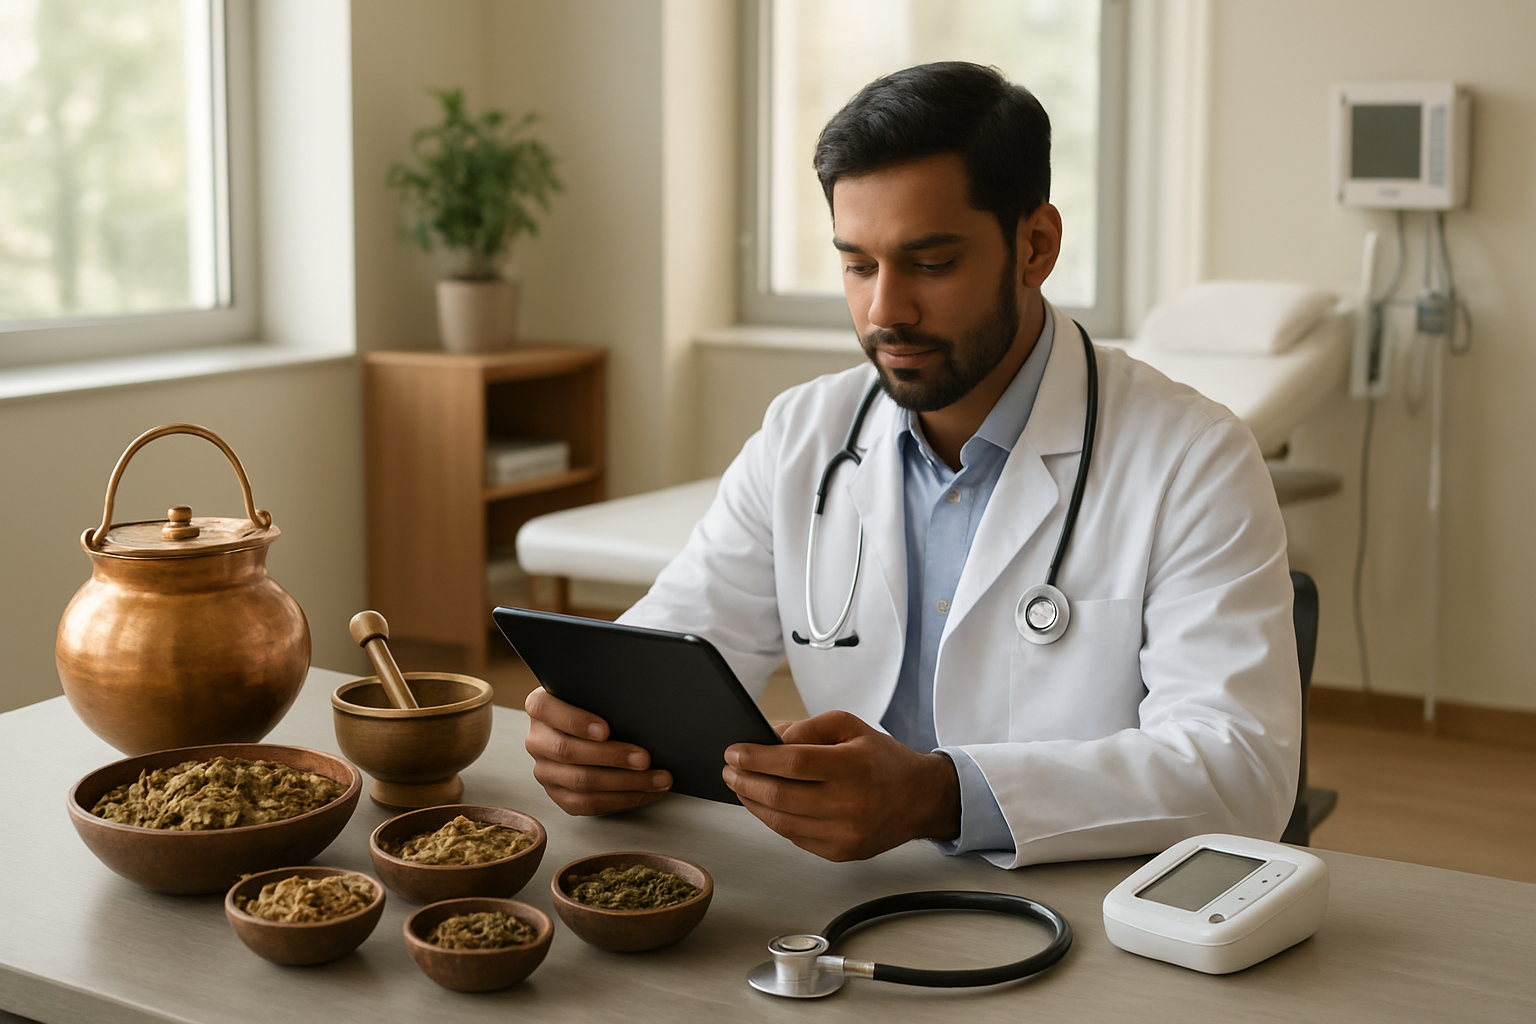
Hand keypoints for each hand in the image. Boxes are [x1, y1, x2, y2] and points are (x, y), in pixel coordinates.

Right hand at [523, 686, 671, 814]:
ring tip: (657, 779)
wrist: (588, 728)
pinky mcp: (558, 794)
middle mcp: (537, 740)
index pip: (546, 710)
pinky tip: (646, 792)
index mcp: (540, 706)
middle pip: (569, 751)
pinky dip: (621, 800)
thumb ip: (605, 697)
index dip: (576, 721)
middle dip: (612, 756)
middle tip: (645, 758)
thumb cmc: (596, 706)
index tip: (605, 730)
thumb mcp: (594, 694)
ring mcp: (545, 770)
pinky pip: (587, 804)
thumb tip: (642, 710)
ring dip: (626, 783)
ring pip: (581, 783)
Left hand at [722, 710, 960, 860]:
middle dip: (745, 781)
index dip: (757, 758)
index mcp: (855, 766)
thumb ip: (807, 727)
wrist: (920, 799)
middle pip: (781, 796)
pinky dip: (773, 819)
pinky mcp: (840, 853)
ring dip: (752, 803)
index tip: (734, 752)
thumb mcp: (850, 726)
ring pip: (782, 822)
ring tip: (740, 785)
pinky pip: (794, 837)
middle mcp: (851, 803)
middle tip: (729, 769)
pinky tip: (764, 804)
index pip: (793, 763)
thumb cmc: (882, 759)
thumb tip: (768, 738)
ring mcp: (845, 834)